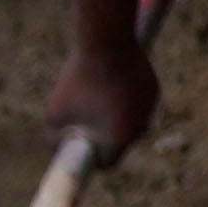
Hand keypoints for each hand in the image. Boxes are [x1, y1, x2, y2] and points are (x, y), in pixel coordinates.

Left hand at [52, 28, 163, 169]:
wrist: (105, 43)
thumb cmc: (78, 81)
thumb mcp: (54, 115)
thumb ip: (54, 140)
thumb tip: (62, 149)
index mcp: (120, 139)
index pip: (108, 163)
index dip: (92, 158)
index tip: (81, 146)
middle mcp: (141, 127)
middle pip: (121, 143)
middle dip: (105, 136)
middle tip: (86, 118)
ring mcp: (150, 108)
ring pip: (131, 122)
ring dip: (117, 117)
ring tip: (98, 98)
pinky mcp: (154, 90)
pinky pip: (138, 104)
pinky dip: (126, 99)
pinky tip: (111, 84)